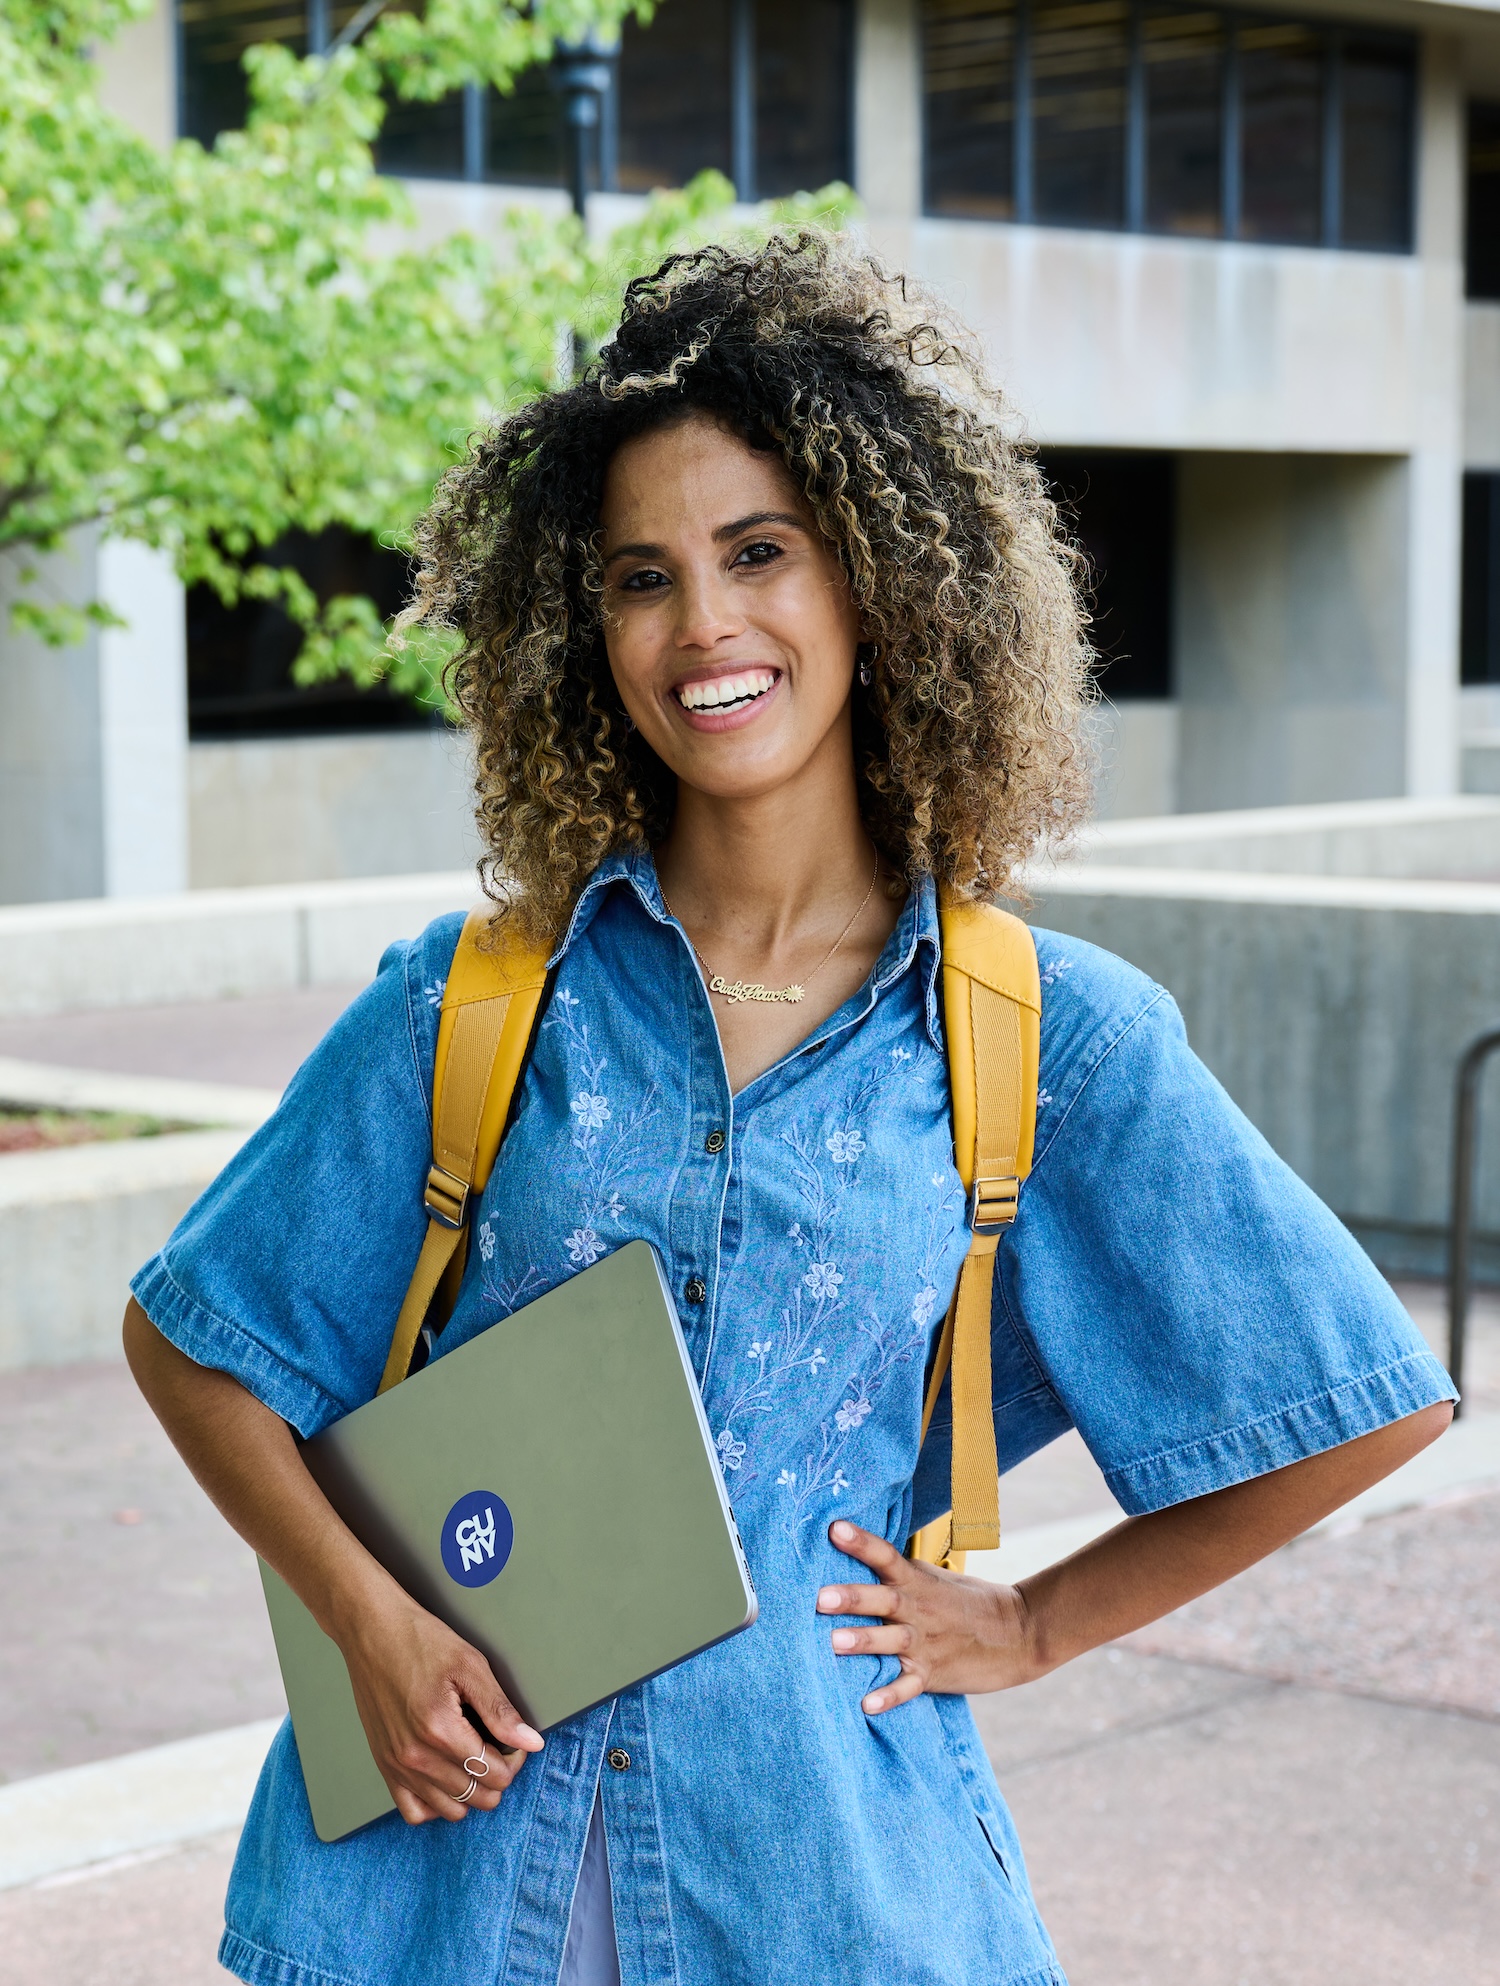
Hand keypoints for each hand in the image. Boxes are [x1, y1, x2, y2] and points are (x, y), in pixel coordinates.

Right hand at [337, 1579, 543, 1824]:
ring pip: (450, 1809)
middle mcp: (415, 1756)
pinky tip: (447, 1777)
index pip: (495, 1774)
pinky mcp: (383, 1765)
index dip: (515, 1760)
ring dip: (471, 1791)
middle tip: (500, 1748)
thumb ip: (500, 1710)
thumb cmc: (420, 1640)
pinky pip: (413, 1811)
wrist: (372, 1631)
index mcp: (440, 1730)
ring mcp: (396, 1765)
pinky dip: (435, 1803)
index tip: (516, 1742)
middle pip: (477, 1796)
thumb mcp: (470, 1665)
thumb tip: (530, 1742)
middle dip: (498, 1776)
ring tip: (475, 1760)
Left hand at [817, 1518, 1037, 1713]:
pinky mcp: (933, 1673)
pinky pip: (908, 1686)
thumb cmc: (967, 1601)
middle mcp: (917, 1610)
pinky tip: (867, 1704)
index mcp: (916, 1581)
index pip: (885, 1556)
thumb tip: (855, 1554)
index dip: (860, 1541)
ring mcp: (926, 1643)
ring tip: (834, 1643)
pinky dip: (889, 1696)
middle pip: (882, 1600)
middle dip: (852, 1598)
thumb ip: (898, 1572)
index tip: (834, 1529)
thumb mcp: (934, 1578)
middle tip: (820, 1597)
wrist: (1018, 1632)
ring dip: (864, 1641)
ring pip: (891, 1641)